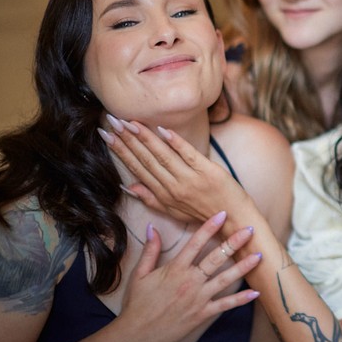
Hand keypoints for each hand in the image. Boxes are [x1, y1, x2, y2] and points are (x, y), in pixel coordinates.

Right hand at [99, 115, 252, 223]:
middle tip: (112, 121)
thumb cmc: (204, 214)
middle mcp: (174, 187)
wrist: (234, 219)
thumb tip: (128, 186)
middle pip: (146, 160)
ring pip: (163, 155)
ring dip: (145, 138)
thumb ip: (151, 199)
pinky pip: (189, 154)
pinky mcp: (208, 172)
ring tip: (130, 122)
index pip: (137, 169)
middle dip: (127, 140)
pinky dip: (176, 142)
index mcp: (163, 195)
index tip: (106, 135)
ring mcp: (191, 179)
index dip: (120, 151)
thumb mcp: (174, 212)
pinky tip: (162, 129)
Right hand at [118, 211, 261, 341]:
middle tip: (250, 230)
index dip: (209, 227)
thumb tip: (151, 227)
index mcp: (175, 269)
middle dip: (234, 243)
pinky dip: (241, 299)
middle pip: (216, 258)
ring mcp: (198, 298)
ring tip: (259, 256)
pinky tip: (256, 293)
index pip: (195, 243)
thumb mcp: (140, 274)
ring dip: (243, 267)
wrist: (137, 333)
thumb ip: (150, 250)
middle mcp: (190, 281)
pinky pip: (225, 305)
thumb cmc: (137, 303)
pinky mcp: (202, 314)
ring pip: (225, 279)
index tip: (223, 215)